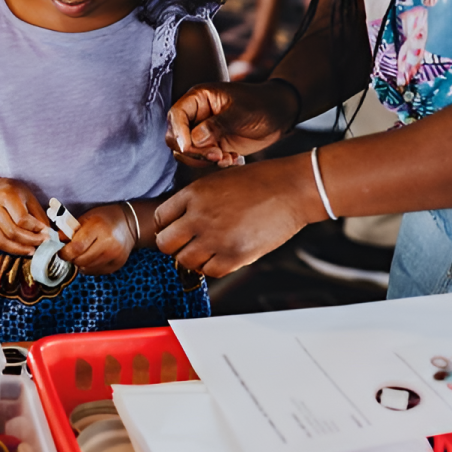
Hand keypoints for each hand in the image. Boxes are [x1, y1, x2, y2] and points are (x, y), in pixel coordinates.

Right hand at [0, 179, 49, 255]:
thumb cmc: (12, 193)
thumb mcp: (28, 197)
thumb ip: (38, 215)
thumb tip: (47, 234)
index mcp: (6, 194)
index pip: (22, 218)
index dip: (35, 228)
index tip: (46, 232)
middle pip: (12, 231)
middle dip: (30, 241)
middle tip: (41, 243)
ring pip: (2, 240)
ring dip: (19, 249)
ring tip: (32, 250)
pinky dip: (9, 248)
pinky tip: (19, 249)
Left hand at [59, 204, 135, 274]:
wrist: (129, 224)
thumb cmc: (105, 218)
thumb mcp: (87, 217)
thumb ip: (70, 230)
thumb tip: (55, 240)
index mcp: (98, 228)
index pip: (76, 247)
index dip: (65, 252)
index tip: (61, 251)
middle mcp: (108, 244)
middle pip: (81, 260)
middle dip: (72, 258)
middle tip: (71, 252)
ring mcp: (114, 256)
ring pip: (87, 268)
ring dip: (80, 263)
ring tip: (82, 253)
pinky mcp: (117, 265)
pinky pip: (96, 272)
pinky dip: (90, 267)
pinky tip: (91, 258)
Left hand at [154, 155, 322, 276]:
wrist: (291, 189)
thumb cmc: (259, 181)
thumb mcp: (218, 179)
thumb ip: (195, 199)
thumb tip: (179, 220)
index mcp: (193, 194)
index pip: (160, 218)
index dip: (166, 226)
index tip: (176, 230)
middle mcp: (199, 217)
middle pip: (165, 244)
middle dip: (174, 246)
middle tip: (187, 244)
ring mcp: (216, 238)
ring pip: (185, 261)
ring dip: (193, 258)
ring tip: (207, 250)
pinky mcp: (235, 255)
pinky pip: (210, 271)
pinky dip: (213, 267)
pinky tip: (222, 255)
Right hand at [166, 80, 299, 166]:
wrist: (279, 114)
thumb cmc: (261, 105)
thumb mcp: (241, 113)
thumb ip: (217, 124)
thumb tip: (193, 139)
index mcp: (199, 98)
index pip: (176, 115)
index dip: (178, 132)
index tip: (188, 147)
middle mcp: (196, 115)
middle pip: (175, 137)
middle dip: (192, 150)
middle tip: (216, 155)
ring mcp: (202, 131)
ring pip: (186, 151)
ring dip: (203, 159)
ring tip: (227, 158)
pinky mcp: (211, 145)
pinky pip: (201, 159)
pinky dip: (214, 163)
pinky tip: (233, 159)